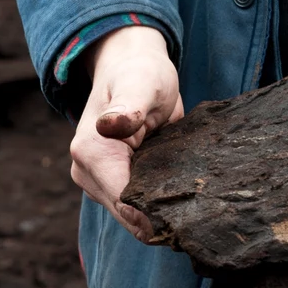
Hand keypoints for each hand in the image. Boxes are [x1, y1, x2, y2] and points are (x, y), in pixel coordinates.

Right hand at [69, 26, 182, 242]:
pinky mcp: (114, 185)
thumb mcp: (142, 84)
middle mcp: (87, 173)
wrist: (133, 70)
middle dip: (160, 217)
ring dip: (161, 215)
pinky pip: (137, 210)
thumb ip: (129, 106)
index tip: (189, 212)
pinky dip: (159, 209)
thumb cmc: (140, 74)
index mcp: (91, 152)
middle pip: (128, 215)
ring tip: (194, 204)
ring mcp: (99, 182)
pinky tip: (183, 202)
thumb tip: (112, 125)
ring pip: (133, 217)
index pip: (123, 201)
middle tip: (200, 212)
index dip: (155, 212)